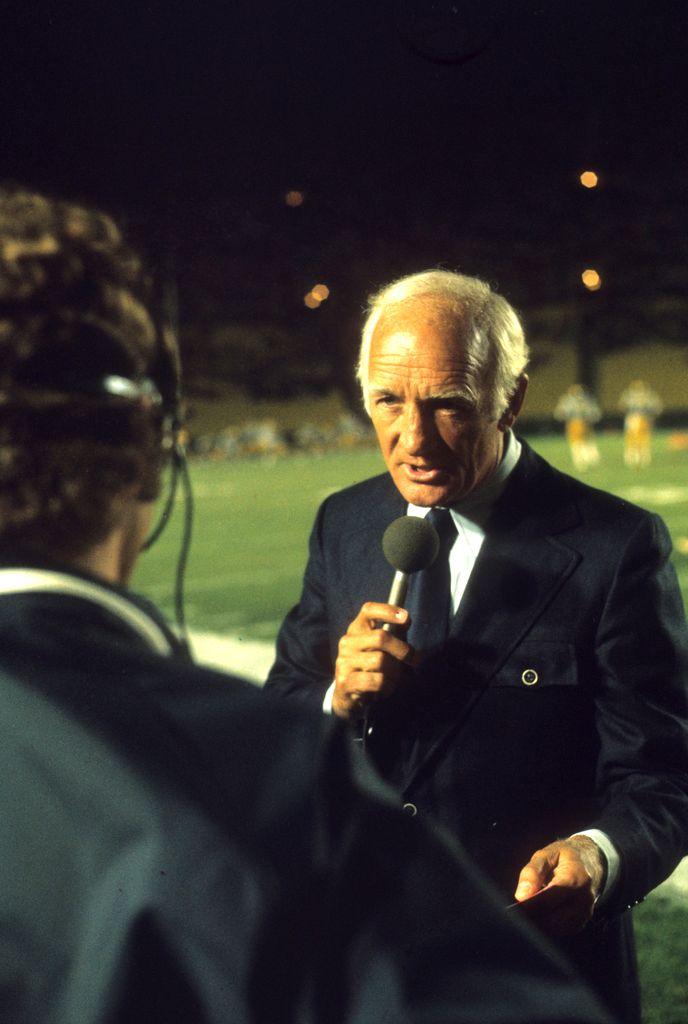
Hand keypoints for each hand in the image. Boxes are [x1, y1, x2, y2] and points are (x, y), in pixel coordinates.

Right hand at [332, 602, 415, 718]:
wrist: (347, 695)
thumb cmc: (370, 668)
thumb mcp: (382, 649)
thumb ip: (394, 634)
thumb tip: (406, 620)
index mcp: (357, 629)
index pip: (368, 610)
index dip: (387, 611)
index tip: (406, 617)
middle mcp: (347, 642)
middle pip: (380, 637)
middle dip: (403, 650)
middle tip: (415, 660)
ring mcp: (344, 661)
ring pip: (380, 661)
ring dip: (396, 672)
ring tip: (396, 678)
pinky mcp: (345, 681)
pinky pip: (377, 681)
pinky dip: (388, 686)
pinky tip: (387, 688)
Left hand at [513, 836, 606, 934]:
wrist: (593, 863)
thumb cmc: (565, 857)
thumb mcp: (547, 854)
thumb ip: (533, 872)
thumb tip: (521, 896)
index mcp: (576, 878)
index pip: (550, 899)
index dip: (529, 907)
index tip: (512, 909)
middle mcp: (583, 900)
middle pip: (552, 920)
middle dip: (531, 919)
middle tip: (511, 915)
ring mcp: (584, 915)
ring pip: (554, 929)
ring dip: (536, 925)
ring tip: (520, 915)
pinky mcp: (579, 924)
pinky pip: (558, 931)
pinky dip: (544, 927)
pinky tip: (534, 917)